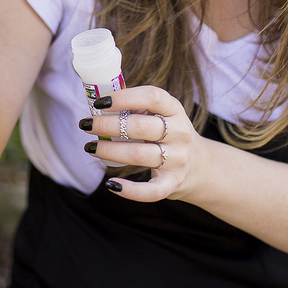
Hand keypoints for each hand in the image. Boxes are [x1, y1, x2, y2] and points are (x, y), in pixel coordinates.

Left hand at [79, 85, 206, 201]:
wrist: (201, 166)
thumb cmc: (170, 135)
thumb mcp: (163, 114)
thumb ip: (138, 108)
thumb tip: (98, 102)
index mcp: (175, 110)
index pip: (152, 97)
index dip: (124, 97)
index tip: (99, 102)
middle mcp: (180, 133)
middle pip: (140, 127)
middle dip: (108, 125)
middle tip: (86, 124)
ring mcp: (178, 159)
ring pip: (139, 155)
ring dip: (109, 150)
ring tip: (90, 147)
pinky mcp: (173, 183)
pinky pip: (151, 190)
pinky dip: (130, 190)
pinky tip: (111, 184)